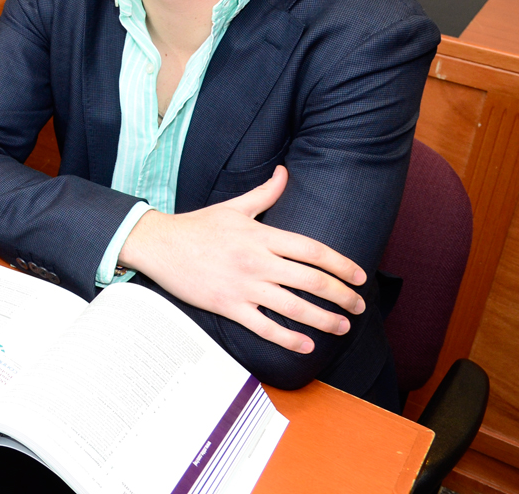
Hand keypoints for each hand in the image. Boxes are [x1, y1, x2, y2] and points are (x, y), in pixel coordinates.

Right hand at [118, 167, 366, 353]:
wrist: (158, 244)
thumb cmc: (196, 226)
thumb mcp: (233, 206)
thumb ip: (265, 193)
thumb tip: (285, 172)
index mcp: (260, 236)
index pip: (312, 250)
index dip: (341, 265)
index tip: (360, 277)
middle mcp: (256, 261)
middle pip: (311, 280)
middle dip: (342, 295)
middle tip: (359, 306)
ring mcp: (243, 285)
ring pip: (293, 307)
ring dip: (324, 319)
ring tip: (342, 327)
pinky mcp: (227, 305)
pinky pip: (263, 326)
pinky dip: (288, 339)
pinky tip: (306, 346)